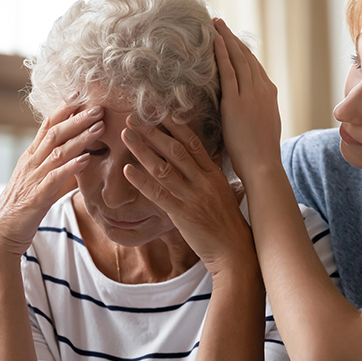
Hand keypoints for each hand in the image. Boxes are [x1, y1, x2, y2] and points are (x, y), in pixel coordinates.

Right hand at [0, 98, 104, 258]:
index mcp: (31, 156)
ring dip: (79, 138)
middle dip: (77, 119)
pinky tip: (86, 159)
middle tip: (98, 107)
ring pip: (57, 152)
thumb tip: (81, 156)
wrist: (1, 232)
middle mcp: (31, 163)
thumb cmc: (23, 206)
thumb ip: (57, 166)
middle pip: (54, 133)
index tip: (80, 95)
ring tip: (98, 128)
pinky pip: (55, 178)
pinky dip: (71, 167)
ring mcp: (33, 178)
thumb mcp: (40, 180)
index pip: (47, 126)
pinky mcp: (37, 197)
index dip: (64, 110)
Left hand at [120, 116, 256, 275]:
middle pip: (175, 150)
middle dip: (153, 131)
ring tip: (126, 136)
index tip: (158, 111)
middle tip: (134, 117)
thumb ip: (207, 174)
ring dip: (142, 150)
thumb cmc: (227, 222)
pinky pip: (158, 194)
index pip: (192, 142)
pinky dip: (142, 181)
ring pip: (164, 168)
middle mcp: (203, 181)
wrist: (234, 249)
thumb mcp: (222, 191)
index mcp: (213, 173)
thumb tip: (197, 158)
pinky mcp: (182, 214)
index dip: (174, 125)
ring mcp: (193, 197)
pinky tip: (127, 170)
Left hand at [213, 18, 283, 181]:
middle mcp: (263, 90)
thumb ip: (258, 111)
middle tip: (220, 24)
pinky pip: (228, 72)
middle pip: (247, 57)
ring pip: (238, 59)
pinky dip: (222, 54)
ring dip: (226, 39)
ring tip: (215, 25)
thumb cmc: (261, 153)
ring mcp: (250, 94)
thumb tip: (248, 107)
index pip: (255, 66)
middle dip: (233, 39)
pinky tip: (215, 41)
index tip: (232, 40)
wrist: (263, 164)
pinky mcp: (236, 102)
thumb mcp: (264, 126)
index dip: (242, 51)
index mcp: (270, 94)